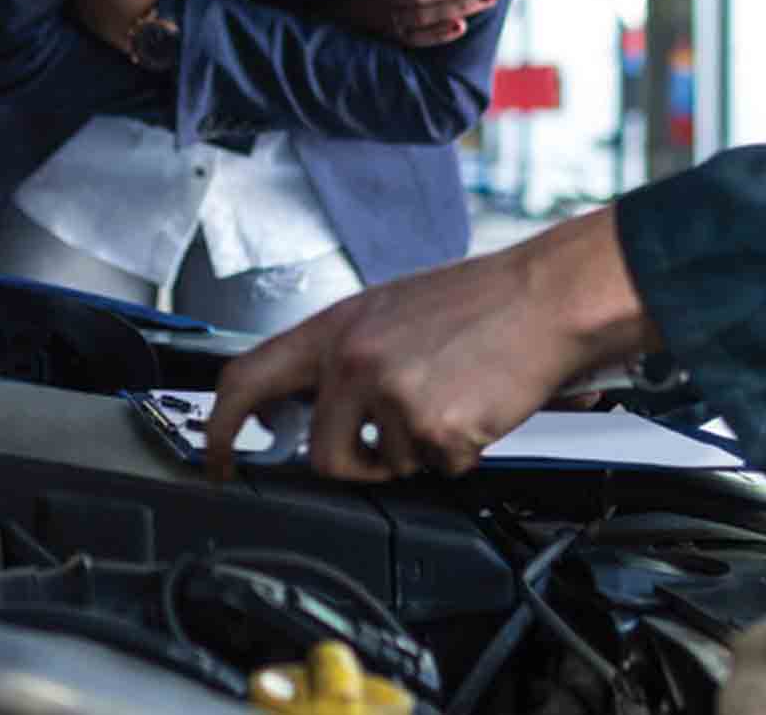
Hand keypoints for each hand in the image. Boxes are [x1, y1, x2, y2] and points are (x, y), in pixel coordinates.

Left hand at [205, 209, 659, 482]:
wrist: (547, 297)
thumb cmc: (483, 303)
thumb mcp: (391, 312)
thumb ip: (345, 355)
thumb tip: (312, 402)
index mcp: (337, 328)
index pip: (247, 379)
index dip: (221, 429)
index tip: (217, 459)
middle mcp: (353, 359)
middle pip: (323, 455)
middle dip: (356, 465)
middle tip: (390, 448)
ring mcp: (391, 394)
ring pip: (386, 466)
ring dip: (419, 452)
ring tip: (452, 400)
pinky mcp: (433, 426)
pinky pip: (437, 468)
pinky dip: (461, 452)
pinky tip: (478, 407)